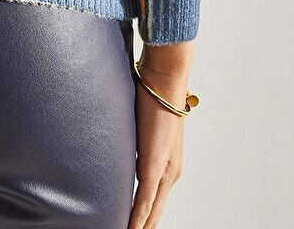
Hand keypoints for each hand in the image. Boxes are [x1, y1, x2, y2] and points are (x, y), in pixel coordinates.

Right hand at [127, 43, 192, 228]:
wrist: (165, 79)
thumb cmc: (153, 94)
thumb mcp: (142, 126)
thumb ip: (136, 142)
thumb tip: (123, 146)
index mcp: (168, 164)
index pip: (154, 200)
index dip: (145, 218)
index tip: (135, 227)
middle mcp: (171, 172)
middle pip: (155, 211)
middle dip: (142, 226)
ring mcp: (165, 170)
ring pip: (151, 210)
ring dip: (140, 225)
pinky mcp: (155, 166)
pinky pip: (146, 200)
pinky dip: (138, 217)